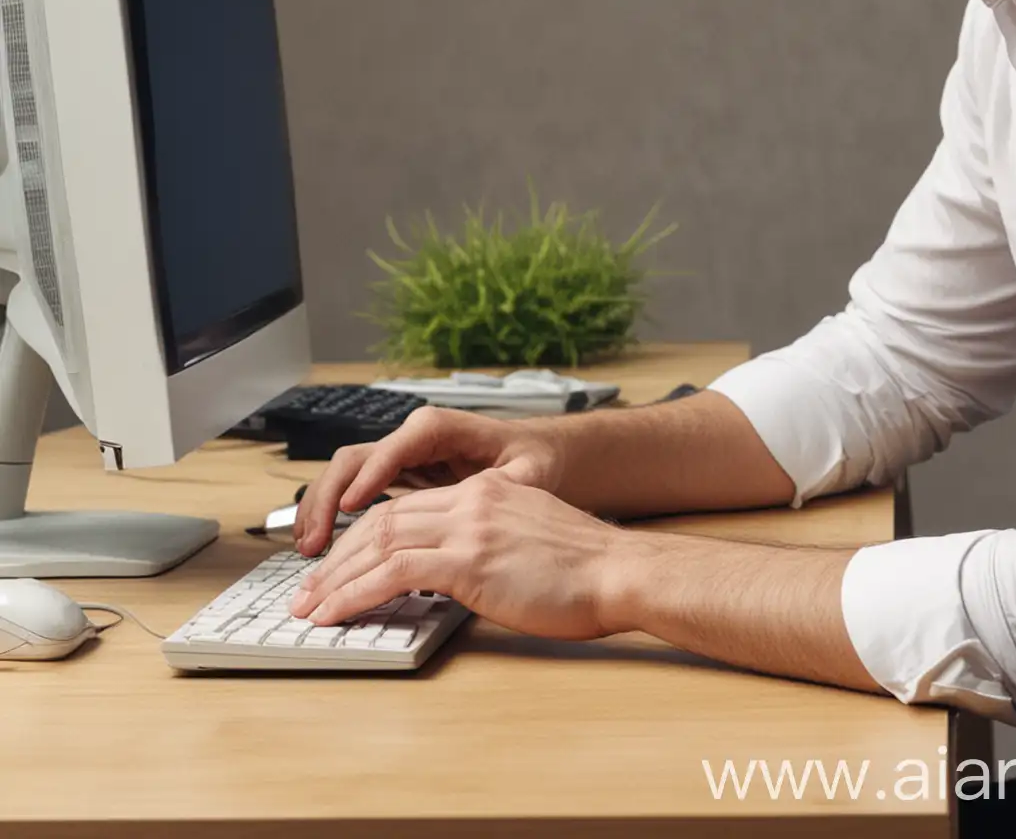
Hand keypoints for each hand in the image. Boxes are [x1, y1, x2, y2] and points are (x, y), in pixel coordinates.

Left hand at [289, 468, 627, 638]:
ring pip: (379, 543)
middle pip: (382, 520)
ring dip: (335, 579)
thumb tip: (454, 573)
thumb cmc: (586, 568)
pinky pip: (393, 573)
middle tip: (307, 591)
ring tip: (309, 608)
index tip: (337, 567)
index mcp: (486, 490)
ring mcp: (469, 526)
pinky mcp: (470, 560)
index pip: (405, 507)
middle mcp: (472, 498)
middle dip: (337, 558)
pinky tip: (335, 614)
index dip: (362, 538)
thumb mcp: (530, 538)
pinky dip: (355, 594)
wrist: (618, 571)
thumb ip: (489, 542)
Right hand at [293, 405, 565, 555]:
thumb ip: (511, 484)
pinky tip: (323, 545)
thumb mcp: (529, 472)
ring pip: (346, 476)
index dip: (370, 479)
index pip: (394, 449)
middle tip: (314, 543)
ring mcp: (401, 457)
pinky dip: (334, 516)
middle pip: (355, 460)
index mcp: (441, 429)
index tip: (351, 508)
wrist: (539, 454)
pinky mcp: (399, 478)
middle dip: (328, 499)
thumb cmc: (535, 459)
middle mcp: (413, 438)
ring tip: (309, 550)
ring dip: (321, 510)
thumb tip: (496, 496)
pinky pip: (356, 492)